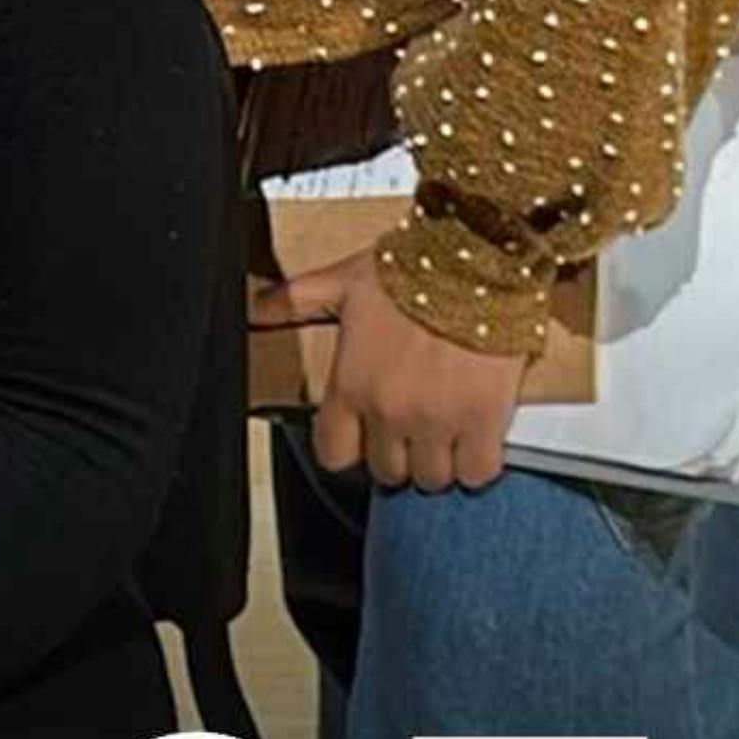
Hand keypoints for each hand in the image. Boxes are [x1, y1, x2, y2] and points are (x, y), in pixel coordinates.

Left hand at [270, 246, 528, 489]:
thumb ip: (294, 301)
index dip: (348, 448)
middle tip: (409, 427)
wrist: (473, 261)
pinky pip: (478, 471)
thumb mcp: (342, 283)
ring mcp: (437, 421)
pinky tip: (475, 437)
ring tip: (443, 431)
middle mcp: (389, 411)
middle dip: (396, 453)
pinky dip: (477, 461)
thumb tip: (255, 309)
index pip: (334, 453)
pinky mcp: (483, 421)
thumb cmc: (411, 270)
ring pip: (431, 476)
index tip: (361, 436)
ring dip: (437, 460)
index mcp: (350, 384)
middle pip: (387, 470)